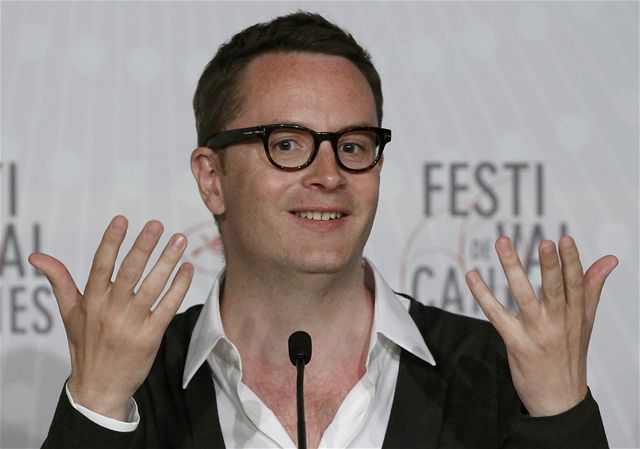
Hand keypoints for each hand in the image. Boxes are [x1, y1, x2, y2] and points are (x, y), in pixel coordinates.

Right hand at [28, 216, 192, 419]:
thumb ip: (59, 281)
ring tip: (179, 240)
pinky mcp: (150, 338)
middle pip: (128, 273)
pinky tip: (187, 269)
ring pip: (152, 287)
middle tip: (157, 224)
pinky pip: (167, 308)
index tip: (122, 219)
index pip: (100, 266)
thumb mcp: (69, 313)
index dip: (111, 242)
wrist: (99, 388)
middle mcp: (110, 311)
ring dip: (167, 262)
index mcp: (91, 302)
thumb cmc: (85, 345)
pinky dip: (179, 288)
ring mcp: (131, 325)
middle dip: (143, 247)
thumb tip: (36, 256)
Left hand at [465, 235, 616, 416]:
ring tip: (503, 243)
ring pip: (523, 296)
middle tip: (544, 242)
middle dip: (549, 265)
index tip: (565, 239)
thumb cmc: (570, 355)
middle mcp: (557, 322)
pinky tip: (472, 276)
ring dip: (512, 268)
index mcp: (576, 315)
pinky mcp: (516, 343)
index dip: (572, 262)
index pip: (576, 284)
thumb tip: (608, 259)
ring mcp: (536, 333)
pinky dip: (483, 295)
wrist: (559, 400)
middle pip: (553, 289)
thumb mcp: (585, 322)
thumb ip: (592, 288)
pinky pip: (496, 315)